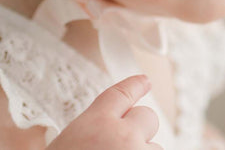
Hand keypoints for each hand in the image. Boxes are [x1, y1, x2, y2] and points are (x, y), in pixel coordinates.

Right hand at [47, 74, 161, 148]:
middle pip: (148, 117)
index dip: (135, 85)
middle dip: (139, 130)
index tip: (144, 81)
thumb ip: (93, 133)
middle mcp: (122, 135)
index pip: (122, 94)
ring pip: (156, 148)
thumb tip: (110, 132)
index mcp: (95, 123)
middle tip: (124, 146)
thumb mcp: (68, 144)